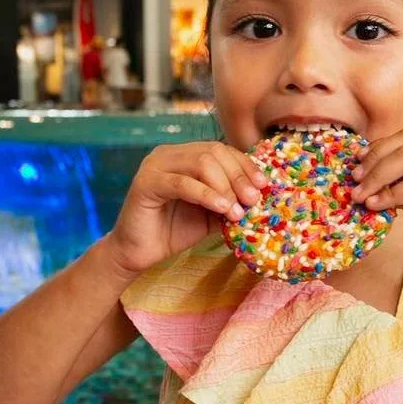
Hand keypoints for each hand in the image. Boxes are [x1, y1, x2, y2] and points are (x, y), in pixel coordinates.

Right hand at [105, 141, 266, 275]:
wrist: (138, 253)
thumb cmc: (174, 231)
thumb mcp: (211, 214)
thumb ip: (230, 200)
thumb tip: (261, 195)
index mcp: (184, 155)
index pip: (221, 150)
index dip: (245, 166)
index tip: (264, 186)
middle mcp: (168, 153)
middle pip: (213, 152)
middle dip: (238, 176)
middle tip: (252, 200)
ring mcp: (155, 165)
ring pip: (200, 163)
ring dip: (225, 187)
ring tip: (237, 211)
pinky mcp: (145, 182)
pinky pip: (182, 183)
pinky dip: (206, 195)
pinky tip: (221, 209)